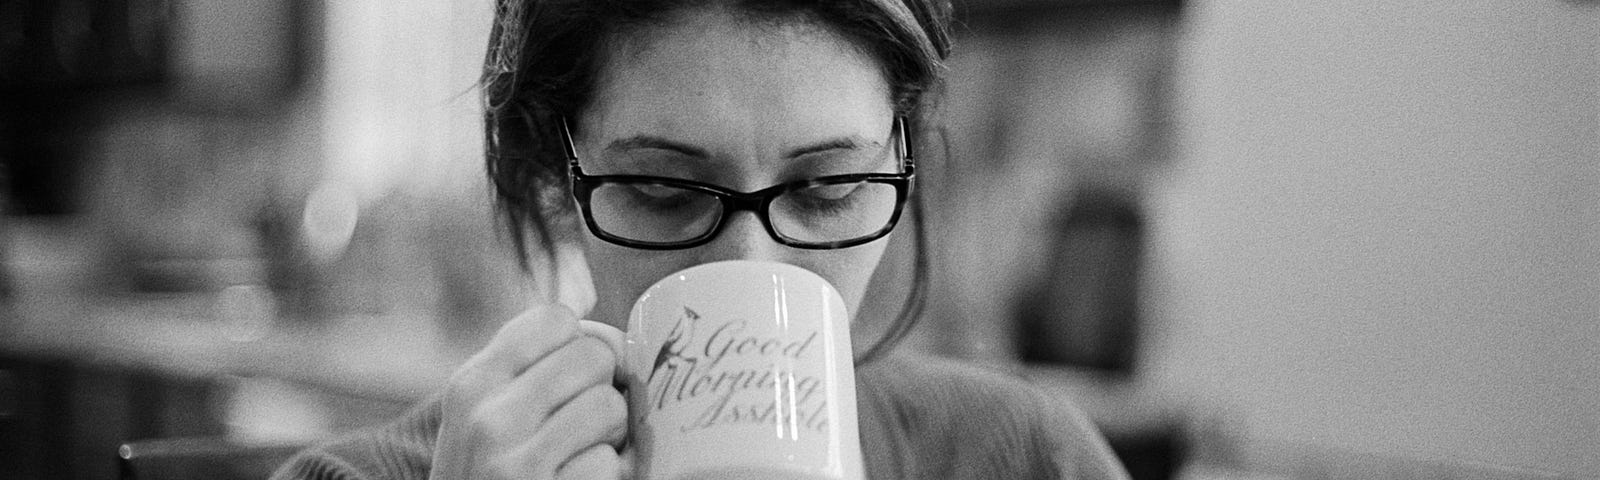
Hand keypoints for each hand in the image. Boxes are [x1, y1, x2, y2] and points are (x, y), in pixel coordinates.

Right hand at [431, 305, 629, 479]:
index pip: (556, 320)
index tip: (579, 377)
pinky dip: (606, 478)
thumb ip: (526, 371)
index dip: (584, 345)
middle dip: (605, 388)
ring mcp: (513, 460)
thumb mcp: (483, 417)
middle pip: (594, 355)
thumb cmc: (487, 478)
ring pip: (609, 406)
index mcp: (472, 383)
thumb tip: (599, 323)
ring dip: (612, 437)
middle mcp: (487, 416)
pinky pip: (608, 464)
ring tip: (583, 457)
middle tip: (585, 425)